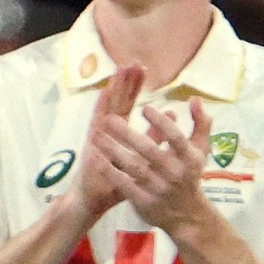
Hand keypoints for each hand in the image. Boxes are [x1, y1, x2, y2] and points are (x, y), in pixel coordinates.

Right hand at [67, 63, 144, 222]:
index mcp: (118, 135)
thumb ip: (156, 140)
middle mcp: (106, 131)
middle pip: (118, 102)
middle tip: (134, 62)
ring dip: (115, 88)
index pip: (128, 106)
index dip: (135, 88)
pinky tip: (106, 91)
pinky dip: (102, 106)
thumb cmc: (114, 184)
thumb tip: (172, 118)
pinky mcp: (91, 144)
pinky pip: (97, 121)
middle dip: (126, 82)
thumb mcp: (142, 161)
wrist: (91, 201)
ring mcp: (97, 136)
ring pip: (108, 107)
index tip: (143, 70)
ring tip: (122, 68)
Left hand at [94, 94, 213, 236]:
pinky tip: (95, 157)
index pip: (176, 138)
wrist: (187, 214)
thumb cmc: (190, 174)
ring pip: (133, 166)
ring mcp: (158, 188)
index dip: (161, 123)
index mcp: (189, 158)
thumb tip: (195, 98)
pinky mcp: (144, 201)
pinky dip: (109, 171)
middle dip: (128, 134)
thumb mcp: (201, 150)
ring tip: (96, 135)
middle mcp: (174, 173)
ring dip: (113, 150)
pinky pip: (124, 184)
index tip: (144, 108)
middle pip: (149, 151)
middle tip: (109, 118)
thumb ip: (201, 123)